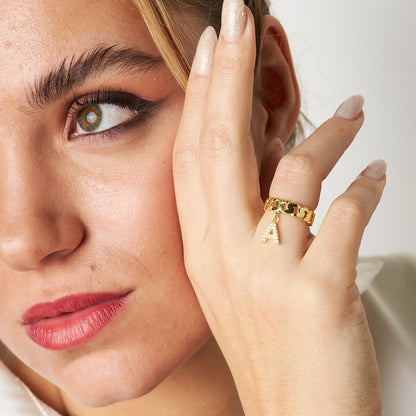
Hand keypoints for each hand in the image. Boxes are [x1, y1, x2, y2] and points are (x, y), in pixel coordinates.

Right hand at [172, 3, 384, 415]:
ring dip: (327, 131)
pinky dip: (367, 184)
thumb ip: (246, 221)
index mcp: (204, 251)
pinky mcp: (315, 294)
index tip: (210, 50)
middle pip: (221, 148)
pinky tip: (380, 170)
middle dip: (228, 77)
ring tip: (354, 111)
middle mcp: (225, 255)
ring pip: (290, 173)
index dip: (199, 98)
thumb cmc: (270, 351)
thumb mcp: (240, 280)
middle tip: (239, 23)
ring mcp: (267, 274)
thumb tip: (271, 166)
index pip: (192, 158)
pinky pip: (343, 216)